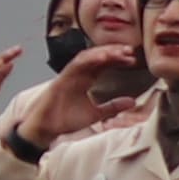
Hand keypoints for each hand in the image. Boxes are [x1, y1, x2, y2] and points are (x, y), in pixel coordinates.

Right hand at [23, 47, 148, 143]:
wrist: (46, 129)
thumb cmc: (66, 121)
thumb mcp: (96, 114)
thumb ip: (113, 107)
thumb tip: (132, 102)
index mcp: (85, 80)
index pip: (103, 64)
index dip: (117, 59)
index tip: (131, 59)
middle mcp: (77, 75)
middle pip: (96, 56)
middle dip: (113, 51)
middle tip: (129, 50)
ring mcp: (68, 76)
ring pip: (87, 57)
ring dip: (103, 52)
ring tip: (119, 51)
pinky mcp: (61, 79)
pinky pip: (75, 65)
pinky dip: (89, 59)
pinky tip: (102, 57)